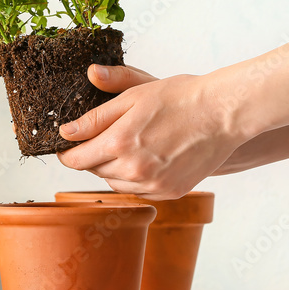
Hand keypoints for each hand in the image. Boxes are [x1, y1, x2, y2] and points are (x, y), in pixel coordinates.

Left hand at [56, 65, 245, 199]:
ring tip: (128, 145)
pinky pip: (138, 191)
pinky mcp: (170, 192)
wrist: (222, 113)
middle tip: (103, 138)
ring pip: (115, 184)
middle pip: (94, 171)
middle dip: (92, 156)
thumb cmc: (179, 98)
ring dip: (112, 168)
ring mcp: (154, 185)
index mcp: (120, 143)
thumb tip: (66, 132)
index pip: (76, 160)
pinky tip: (146, 158)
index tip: (67, 146)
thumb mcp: (132, 97)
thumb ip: (95, 118)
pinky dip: (134, 178)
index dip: (68, 153)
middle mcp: (134, 169)